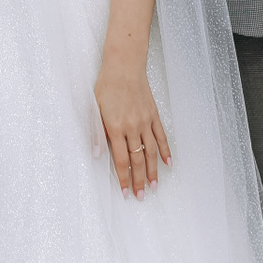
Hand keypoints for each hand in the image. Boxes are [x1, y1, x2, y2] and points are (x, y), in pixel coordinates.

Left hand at [93, 62, 170, 197]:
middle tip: (140, 196)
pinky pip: (161, 136)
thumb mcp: (94, 108)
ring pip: (151, 152)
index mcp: (116, 127)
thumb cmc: (106, 86)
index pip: (121, 160)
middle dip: (139, 180)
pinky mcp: (154, 115)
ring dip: (152, 171)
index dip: (123, 178)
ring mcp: (145, 121)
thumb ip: (96, 133)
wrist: (124, 65)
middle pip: (138, 160)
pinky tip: (168, 163)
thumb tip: (97, 155)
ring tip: (153, 186)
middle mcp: (133, 127)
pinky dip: (165, 151)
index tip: (125, 192)